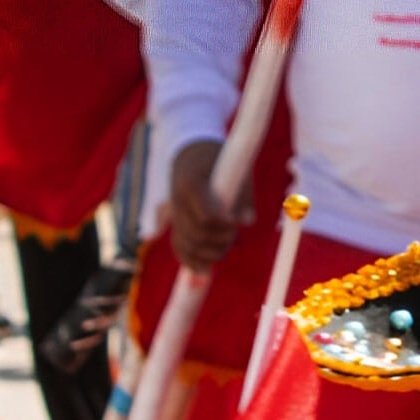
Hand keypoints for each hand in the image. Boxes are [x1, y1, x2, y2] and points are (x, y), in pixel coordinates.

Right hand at [167, 138, 248, 272]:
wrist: (189, 150)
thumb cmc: (218, 156)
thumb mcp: (235, 166)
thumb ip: (243, 193)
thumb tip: (247, 221)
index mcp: (191, 183)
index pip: (206, 216)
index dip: (224, 225)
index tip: (235, 223)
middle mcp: (177, 200)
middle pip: (197, 234)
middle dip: (219, 241)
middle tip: (233, 235)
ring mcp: (172, 212)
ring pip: (186, 245)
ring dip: (208, 253)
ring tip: (224, 247)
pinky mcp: (173, 221)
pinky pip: (178, 246)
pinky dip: (191, 260)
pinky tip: (205, 269)